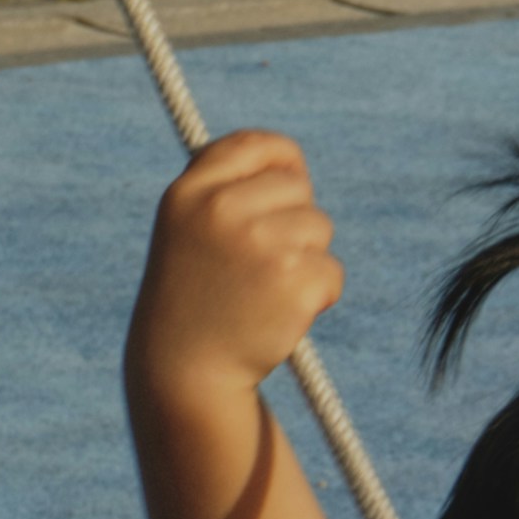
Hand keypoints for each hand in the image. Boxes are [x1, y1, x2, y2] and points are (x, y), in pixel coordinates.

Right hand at [126, 128, 342, 398]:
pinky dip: (318, 295)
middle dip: (293, 221)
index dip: (283, 162)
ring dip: (306, 260)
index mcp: (190, 193)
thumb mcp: (189, 231)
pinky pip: (332, 272)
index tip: (288, 181)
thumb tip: (290, 162)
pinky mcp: (294, 284)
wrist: (186, 373)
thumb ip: (227, 189)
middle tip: (262, 263)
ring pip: (319, 228)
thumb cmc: (193, 297)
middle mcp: (222, 212)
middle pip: (298, 188)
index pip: (257, 146)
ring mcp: (260, 247)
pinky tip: (281, 315)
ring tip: (265, 292)